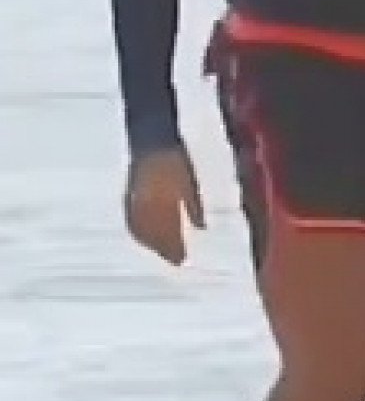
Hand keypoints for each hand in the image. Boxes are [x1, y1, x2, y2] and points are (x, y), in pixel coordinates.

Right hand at [123, 145, 204, 266]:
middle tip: (175, 262)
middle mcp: (146, 204)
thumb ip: (195, 207)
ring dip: (151, 244)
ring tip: (161, 253)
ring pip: (141, 229)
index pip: (169, 232)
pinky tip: (143, 237)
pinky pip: (130, 219)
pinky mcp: (127, 195)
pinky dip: (137, 231)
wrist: (152, 139)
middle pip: (155, 234)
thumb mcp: (191, 183)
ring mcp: (134, 200)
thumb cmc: (177, 160)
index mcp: (164, 202)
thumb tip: (202, 228)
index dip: (176, 248)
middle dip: (165, 249)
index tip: (183, 261)